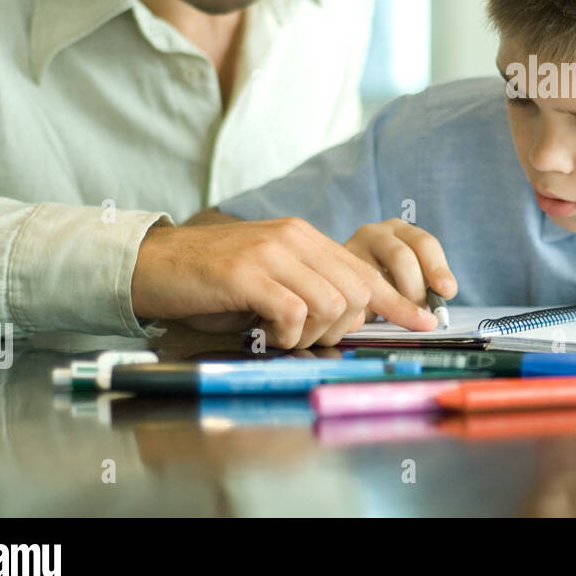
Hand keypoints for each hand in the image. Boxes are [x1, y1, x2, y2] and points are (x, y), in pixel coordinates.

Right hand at [131, 216, 440, 347]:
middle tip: (306, 338)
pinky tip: (264, 333)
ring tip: (279, 335)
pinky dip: (285, 334)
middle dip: (342, 328)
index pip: (366, 271)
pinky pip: (293, 312)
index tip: (423, 322)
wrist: (151, 264)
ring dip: (311, 334)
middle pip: (356, 291)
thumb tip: (349, 318)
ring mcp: (271, 253)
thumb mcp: (269, 277)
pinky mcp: (245, 273)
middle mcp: (295, 238)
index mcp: (305, 237)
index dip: (397, 301)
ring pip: (331, 304)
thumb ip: (308, 287)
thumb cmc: (210, 280)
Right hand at [343, 219, 457, 323]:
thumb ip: (423, 285)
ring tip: (396, 318)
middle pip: (402, 258)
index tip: (447, 292)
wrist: (338, 280)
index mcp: (399, 229)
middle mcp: (374, 233)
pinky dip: (367, 311)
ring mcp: (350, 248)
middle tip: (421, 314)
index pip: (424, 243)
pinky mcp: (331, 272)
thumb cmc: (384, 282)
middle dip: (415, 290)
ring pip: (376, 278)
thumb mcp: (407, 276)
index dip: (438, 268)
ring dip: (392, 303)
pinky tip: (370, 319)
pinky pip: (354, 294)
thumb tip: (443, 301)